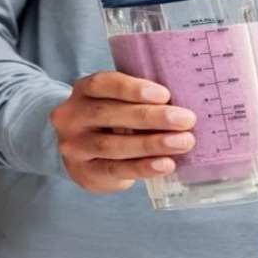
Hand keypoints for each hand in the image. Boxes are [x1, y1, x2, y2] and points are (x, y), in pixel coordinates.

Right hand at [50, 71, 196, 192]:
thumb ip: (140, 101)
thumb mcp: (118, 104)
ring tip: (182, 142)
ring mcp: (75, 147)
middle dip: (151, 117)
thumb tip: (182, 105)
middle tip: (185, 119)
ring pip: (113, 145)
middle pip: (109, 114)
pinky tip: (166, 164)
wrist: (84, 156)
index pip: (103, 85)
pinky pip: (116, 170)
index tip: (165, 95)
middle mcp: (72, 117)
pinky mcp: (86, 173)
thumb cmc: (112, 122)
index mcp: (84, 91)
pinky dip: (143, 167)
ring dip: (152, 144)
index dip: (133, 89)